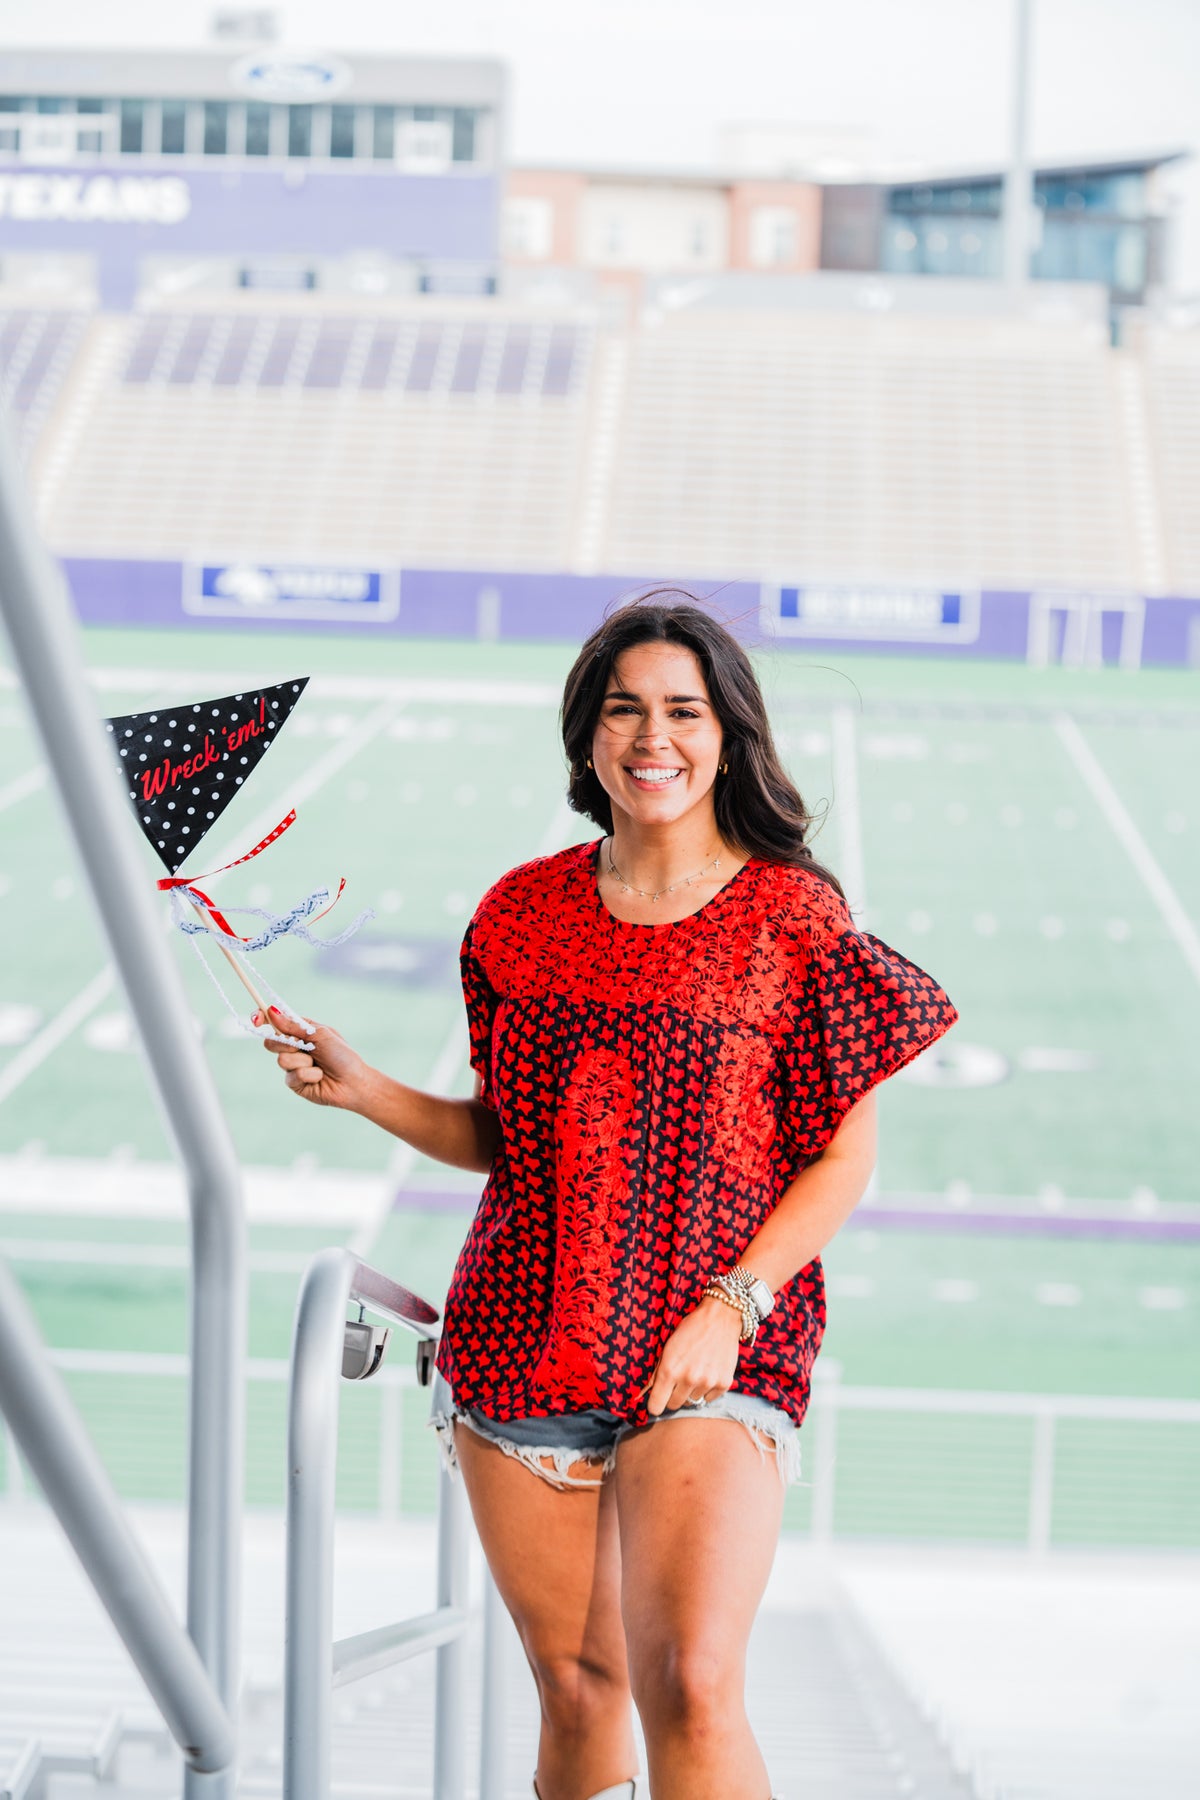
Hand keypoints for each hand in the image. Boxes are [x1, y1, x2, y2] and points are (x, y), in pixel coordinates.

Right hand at [257, 1007, 372, 1111]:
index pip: (275, 1023)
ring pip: (282, 1060)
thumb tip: (271, 1011)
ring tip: (318, 1065)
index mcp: (301, 1032)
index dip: (262, 1019)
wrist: (355, 1083)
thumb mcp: (320, 1035)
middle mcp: (295, 1048)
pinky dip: (309, 1075)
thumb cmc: (342, 1055)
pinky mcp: (295, 1083)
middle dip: (285, 1043)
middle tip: (301, 1045)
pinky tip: (319, 1078)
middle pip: (271, 1042)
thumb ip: (294, 1026)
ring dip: (303, 1061)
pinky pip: (292, 1076)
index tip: (257, 1018)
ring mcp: (293, 1067)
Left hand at [640, 1295, 741, 1416]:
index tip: (657, 1401)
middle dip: (673, 1396)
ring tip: (695, 1372)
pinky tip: (707, 1373)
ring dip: (691, 1392)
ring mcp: (707, 1382)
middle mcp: (688, 1379)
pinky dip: (706, 1391)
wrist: (720, 1318)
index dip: (655, 1405)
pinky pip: (709, 1399)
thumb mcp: (667, 1347)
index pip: (656, 1406)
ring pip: (692, 1402)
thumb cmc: (690, 1329)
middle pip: (674, 1406)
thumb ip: (657, 1373)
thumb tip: (644, 1394)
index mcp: (669, 1370)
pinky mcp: (723, 1383)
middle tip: (678, 1381)